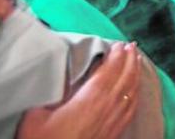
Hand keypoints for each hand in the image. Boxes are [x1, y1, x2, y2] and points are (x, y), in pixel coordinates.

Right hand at [18, 42, 142, 138]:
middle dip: (130, 59)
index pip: (110, 70)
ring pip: (131, 91)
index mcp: (91, 98)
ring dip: (135, 73)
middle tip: (132, 46)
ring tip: (138, 60)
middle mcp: (107, 107)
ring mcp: (113, 120)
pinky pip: (131, 108)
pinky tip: (136, 90)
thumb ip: (51, 92)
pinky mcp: (114, 132)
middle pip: (125, 77)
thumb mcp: (37, 114)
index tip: (119, 44)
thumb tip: (58, 77)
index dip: (116, 56)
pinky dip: (136, 94)